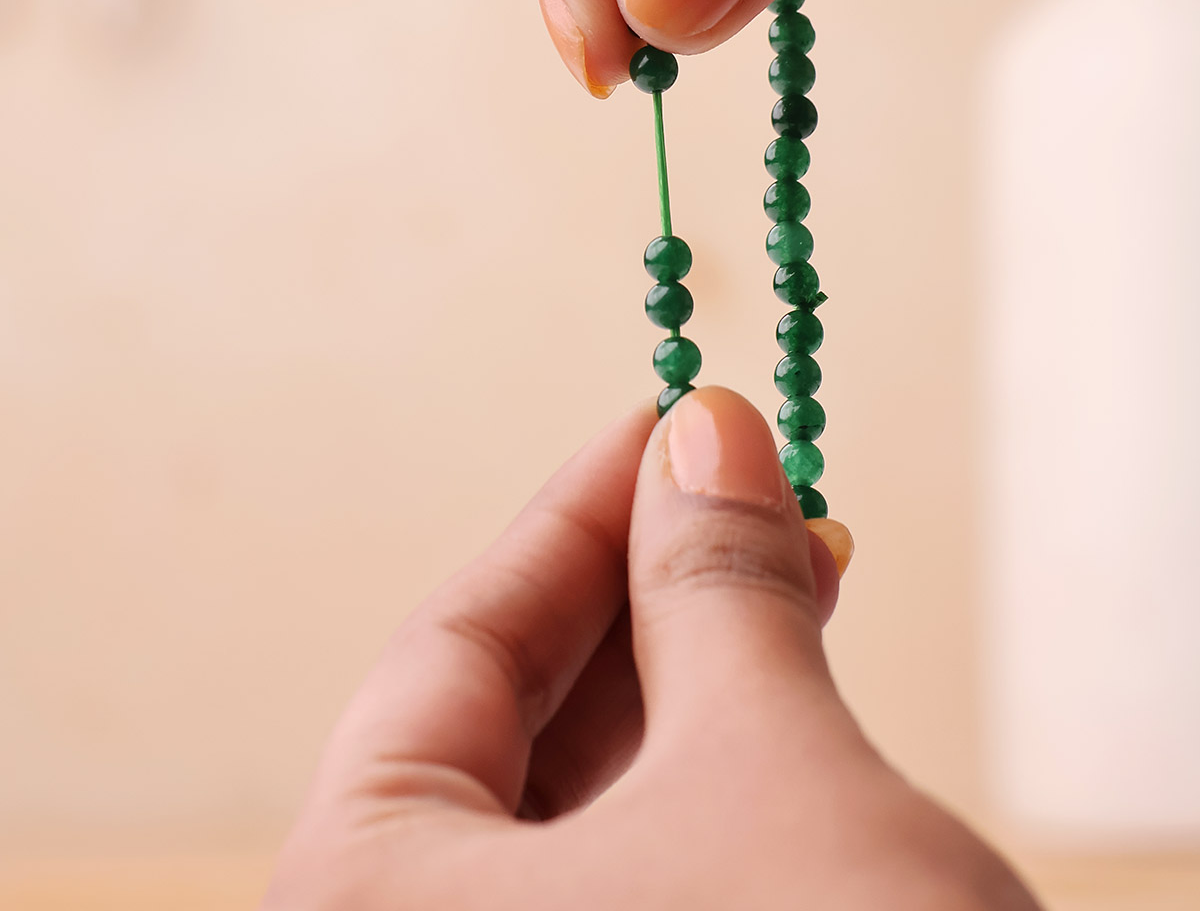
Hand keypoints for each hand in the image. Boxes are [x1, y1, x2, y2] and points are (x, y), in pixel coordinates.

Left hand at [263, 387, 1039, 910]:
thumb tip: (709, 428)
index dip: (574, 514)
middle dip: (646, 590)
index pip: (456, 648)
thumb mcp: (768, 774)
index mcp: (355, 910)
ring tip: (792, 569)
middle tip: (748, 491)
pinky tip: (784, 697)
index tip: (664, 418)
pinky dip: (712, 778)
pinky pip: (640, 874)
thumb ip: (717, 590)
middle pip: (516, 726)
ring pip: (585, 805)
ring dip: (692, 676)